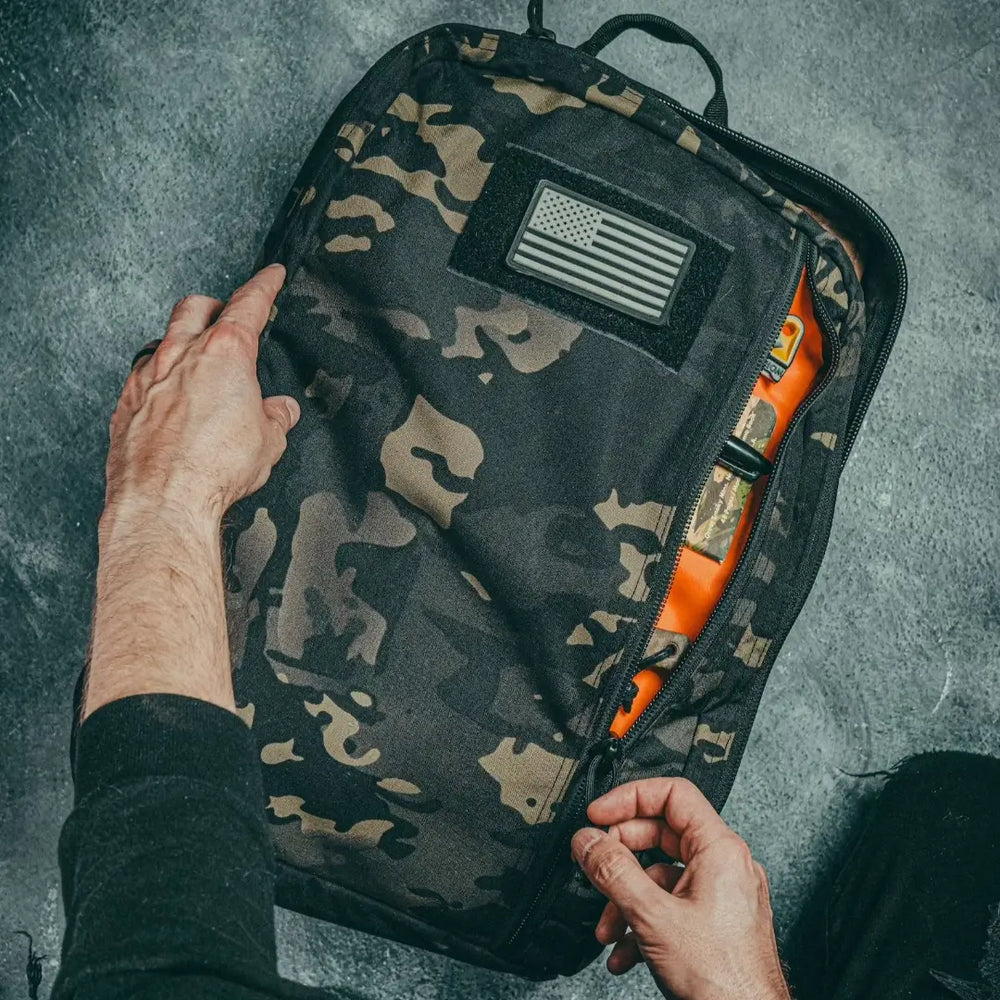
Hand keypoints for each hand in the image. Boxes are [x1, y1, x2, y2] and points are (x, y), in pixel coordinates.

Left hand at [103, 263, 299, 524]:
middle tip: (227, 315)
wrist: (165, 500)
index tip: (272, 275)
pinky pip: (143, 377)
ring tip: (197, 362)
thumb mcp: (268, 441)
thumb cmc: (215, 468)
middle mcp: (181, 356)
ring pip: (164, 340)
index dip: (264, 286)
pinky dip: (160, 380)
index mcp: (224, 353)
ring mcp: (147, 378)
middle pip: (195, 307)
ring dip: (182, 343)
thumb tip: (280, 410)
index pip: (248, 304)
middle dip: (215, 305)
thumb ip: (276, 418)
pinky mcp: (126, 405)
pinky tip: (170, 399)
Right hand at [571, 777, 789, 999]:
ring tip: (608, 927)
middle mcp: (726, 865)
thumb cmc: (723, 980)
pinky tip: (626, 950)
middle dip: (622, 857)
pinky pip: (673, 905)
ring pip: (663, 876)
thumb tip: (588, 841)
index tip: (600, 814)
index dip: (630, 798)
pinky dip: (644, 921)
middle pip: (662, 834)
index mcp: (720, 849)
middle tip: (596, 866)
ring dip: (626, 899)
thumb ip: (613, 871)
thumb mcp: (652, 916)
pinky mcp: (718, 922)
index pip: (672, 794)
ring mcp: (724, 895)